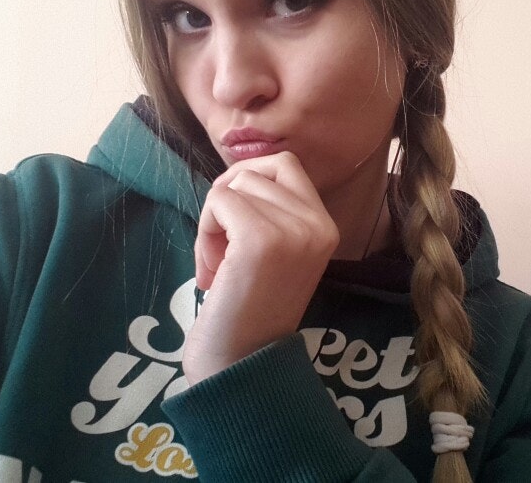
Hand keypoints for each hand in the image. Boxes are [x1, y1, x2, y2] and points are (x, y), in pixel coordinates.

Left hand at [184, 151, 339, 384]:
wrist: (242, 364)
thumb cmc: (249, 311)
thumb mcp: (276, 252)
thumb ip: (270, 213)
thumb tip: (237, 172)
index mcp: (326, 226)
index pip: (285, 165)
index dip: (247, 183)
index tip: (233, 223)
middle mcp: (318, 225)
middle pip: (256, 171)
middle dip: (226, 201)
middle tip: (221, 246)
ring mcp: (293, 231)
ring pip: (233, 185)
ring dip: (212, 222)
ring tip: (218, 265)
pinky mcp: (261, 239)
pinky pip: (219, 201)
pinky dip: (204, 231)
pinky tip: (211, 272)